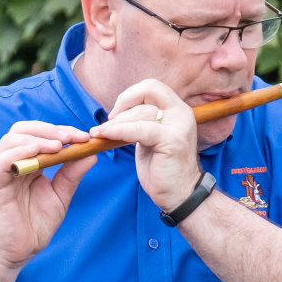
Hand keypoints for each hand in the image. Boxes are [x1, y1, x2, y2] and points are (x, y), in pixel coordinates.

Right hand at [0, 121, 97, 269]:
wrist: (18, 251)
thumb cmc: (35, 225)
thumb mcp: (60, 196)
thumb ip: (72, 174)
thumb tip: (91, 153)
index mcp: (30, 163)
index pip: (41, 134)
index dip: (62, 131)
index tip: (84, 137)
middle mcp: (15, 163)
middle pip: (23, 130)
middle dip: (49, 129)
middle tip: (71, 138)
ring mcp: (3, 172)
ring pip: (10, 140)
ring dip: (35, 138)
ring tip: (57, 146)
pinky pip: (0, 161)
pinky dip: (18, 152)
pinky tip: (36, 153)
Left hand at [90, 79, 202, 211]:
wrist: (179, 194)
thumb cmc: (161, 168)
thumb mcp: (150, 138)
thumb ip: (141, 122)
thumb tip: (116, 113)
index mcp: (177, 109)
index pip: (151, 86)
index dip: (130, 95)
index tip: (116, 113)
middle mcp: (181, 113)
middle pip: (149, 89)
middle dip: (123, 102)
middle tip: (108, 123)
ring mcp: (179, 126)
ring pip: (141, 112)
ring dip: (115, 122)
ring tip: (100, 133)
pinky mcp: (172, 140)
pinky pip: (139, 129)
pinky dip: (118, 131)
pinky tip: (104, 135)